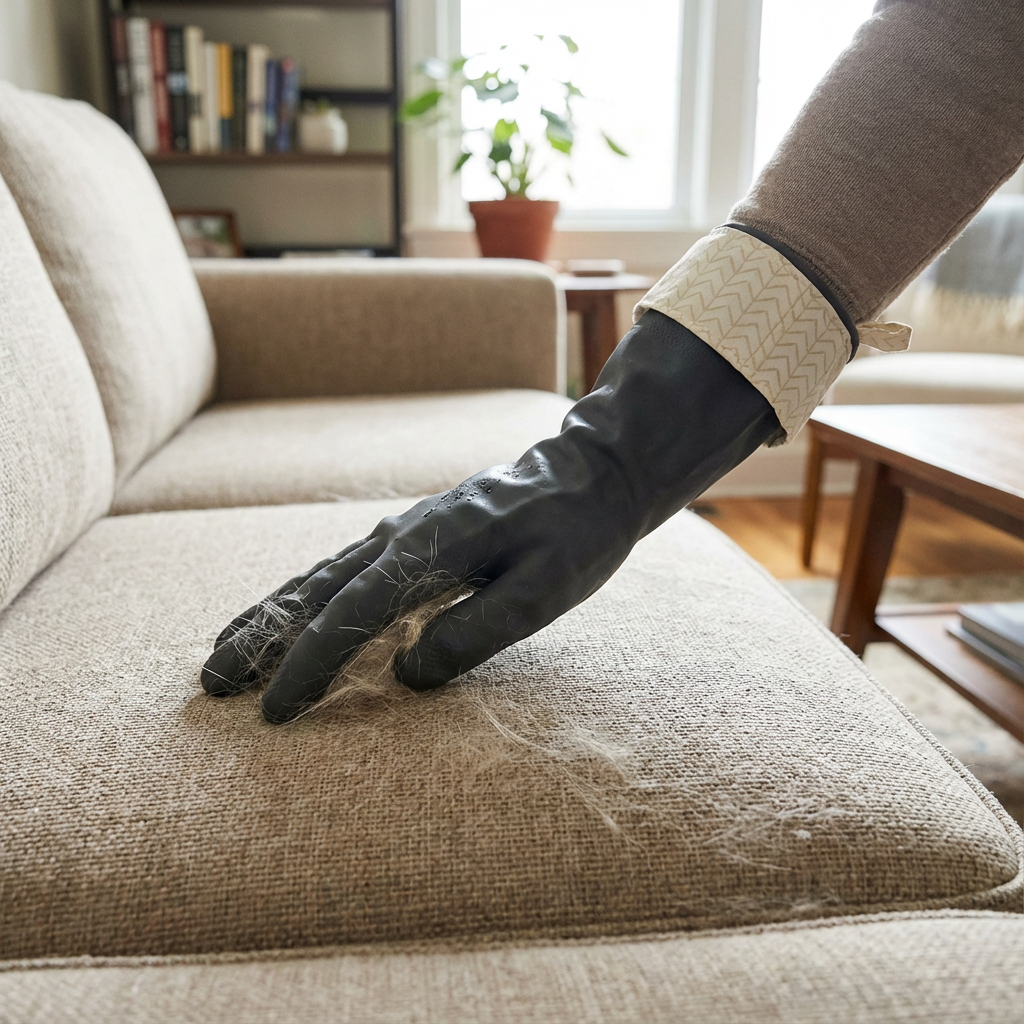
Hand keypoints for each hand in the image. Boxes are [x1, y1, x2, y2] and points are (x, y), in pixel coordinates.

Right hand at [202, 311, 779, 721]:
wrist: (592, 470)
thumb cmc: (575, 531)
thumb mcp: (543, 590)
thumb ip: (475, 632)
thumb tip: (406, 674)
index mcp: (427, 550)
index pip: (349, 617)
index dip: (307, 667)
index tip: (273, 713)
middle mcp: (401, 537)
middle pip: (312, 592)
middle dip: (260, 640)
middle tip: (211, 683)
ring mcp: (402, 532)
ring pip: (318, 577)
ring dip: (269, 616)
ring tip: (225, 652)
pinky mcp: (414, 536)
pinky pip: (343, 569)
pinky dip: (303, 596)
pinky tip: (290, 614)